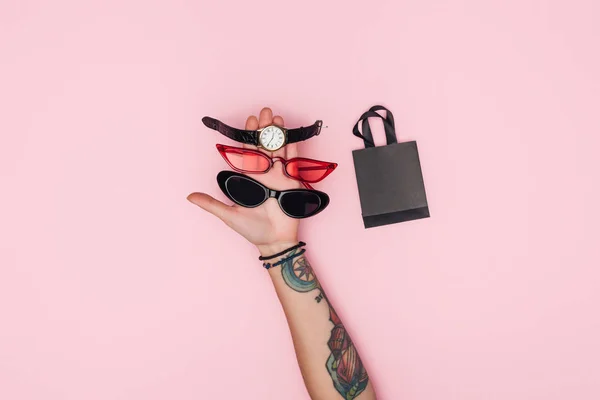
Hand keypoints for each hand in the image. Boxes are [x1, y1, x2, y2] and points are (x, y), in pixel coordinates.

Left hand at [187, 107, 300, 255]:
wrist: (274, 241)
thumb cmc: (252, 230)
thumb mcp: (229, 215)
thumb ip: (211, 204)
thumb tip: (189, 196)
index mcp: (250, 178)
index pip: (249, 152)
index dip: (249, 137)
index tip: (249, 122)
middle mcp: (264, 175)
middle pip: (264, 147)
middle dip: (264, 130)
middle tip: (265, 112)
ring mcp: (279, 177)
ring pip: (278, 151)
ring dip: (278, 135)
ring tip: (278, 119)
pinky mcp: (292, 182)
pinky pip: (292, 162)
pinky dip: (292, 149)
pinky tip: (290, 135)